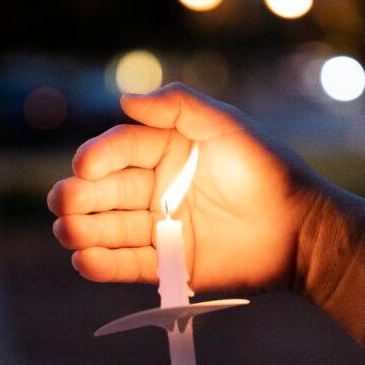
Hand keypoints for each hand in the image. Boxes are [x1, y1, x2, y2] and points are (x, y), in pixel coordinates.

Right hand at [48, 83, 328, 292]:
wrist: (301, 228)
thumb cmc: (267, 170)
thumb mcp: (227, 126)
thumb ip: (179, 106)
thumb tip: (125, 99)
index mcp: (165, 151)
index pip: (121, 150)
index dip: (99, 157)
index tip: (85, 166)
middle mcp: (156, 189)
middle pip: (106, 192)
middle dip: (79, 196)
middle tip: (63, 202)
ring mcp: (161, 228)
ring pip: (111, 229)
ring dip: (83, 231)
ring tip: (66, 231)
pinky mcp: (170, 265)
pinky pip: (130, 264)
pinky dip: (105, 265)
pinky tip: (84, 261)